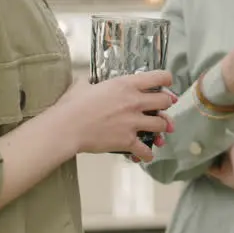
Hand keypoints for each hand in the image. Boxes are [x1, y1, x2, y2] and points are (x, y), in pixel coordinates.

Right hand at [58, 70, 176, 161]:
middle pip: (166, 102)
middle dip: (167, 105)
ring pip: (161, 125)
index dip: (166, 80)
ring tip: (160, 132)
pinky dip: (148, 154)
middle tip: (163, 108)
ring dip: (162, 128)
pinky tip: (147, 155)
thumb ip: (91, 82)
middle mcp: (135, 102)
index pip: (159, 77)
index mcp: (126, 84)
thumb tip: (86, 82)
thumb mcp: (83, 85)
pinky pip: (146, 150)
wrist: (66, 127)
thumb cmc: (72, 105)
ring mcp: (133, 122)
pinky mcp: (128, 140)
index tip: (166, 85)